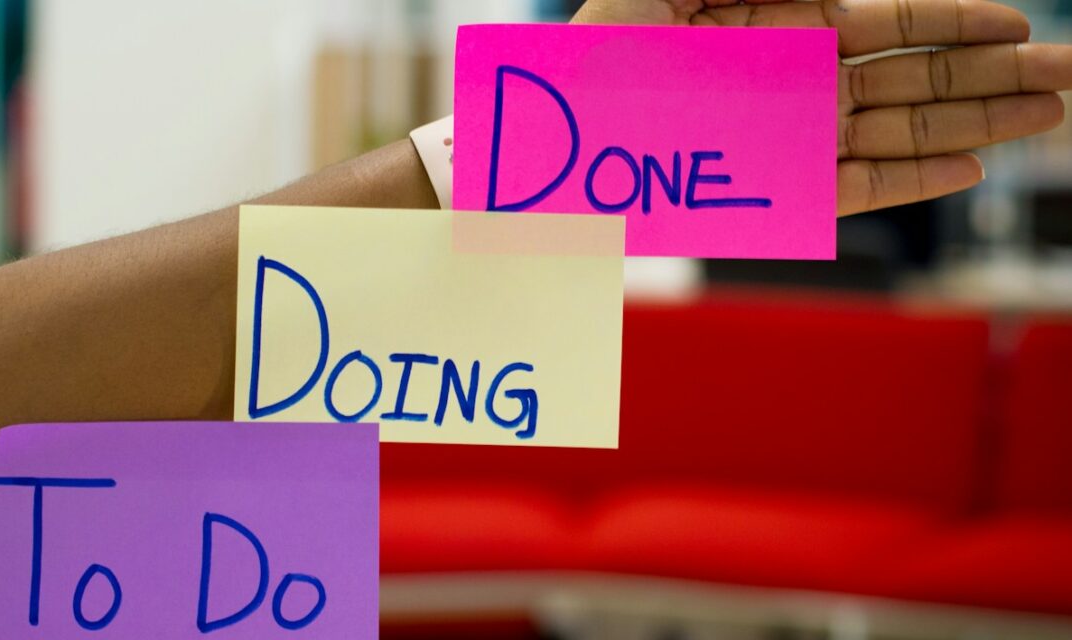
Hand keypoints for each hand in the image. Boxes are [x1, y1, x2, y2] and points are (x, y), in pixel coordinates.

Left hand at [572, 0, 1071, 215]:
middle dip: (993, 75)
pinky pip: (857, 187)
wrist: (556, 141)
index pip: (891, 21)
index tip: (1019, 22)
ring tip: (1049, 115)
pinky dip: (913, 180)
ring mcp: (793, 139)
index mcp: (784, 26)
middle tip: (1068, 76)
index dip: (956, 20)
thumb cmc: (602, 54)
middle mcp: (799, 82)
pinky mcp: (776, 193)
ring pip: (903, 132)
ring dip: (978, 125)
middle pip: (916, 78)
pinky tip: (971, 166)